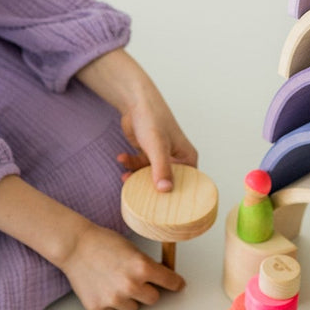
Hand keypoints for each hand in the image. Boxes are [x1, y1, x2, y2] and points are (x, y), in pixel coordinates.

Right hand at [58, 220, 184, 309]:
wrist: (74, 246)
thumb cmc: (102, 242)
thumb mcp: (132, 249)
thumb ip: (147, 265)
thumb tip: (161, 278)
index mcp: (142, 267)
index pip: (170, 282)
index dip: (175, 283)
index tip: (178, 285)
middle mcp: (131, 285)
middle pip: (153, 299)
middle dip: (148, 290)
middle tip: (136, 280)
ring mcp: (115, 299)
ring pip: (133, 308)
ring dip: (129, 298)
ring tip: (114, 281)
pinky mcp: (100, 308)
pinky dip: (110, 302)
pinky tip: (102, 286)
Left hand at [75, 49, 198, 191]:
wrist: (135, 102)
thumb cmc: (152, 118)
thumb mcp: (157, 146)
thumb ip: (161, 168)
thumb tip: (165, 190)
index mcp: (187, 158)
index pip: (187, 184)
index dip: (176, 196)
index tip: (162, 208)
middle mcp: (176, 159)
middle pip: (167, 183)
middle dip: (151, 190)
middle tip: (138, 197)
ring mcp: (161, 158)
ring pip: (150, 177)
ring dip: (136, 177)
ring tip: (125, 177)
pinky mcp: (148, 155)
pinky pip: (139, 167)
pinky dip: (130, 165)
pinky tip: (121, 158)